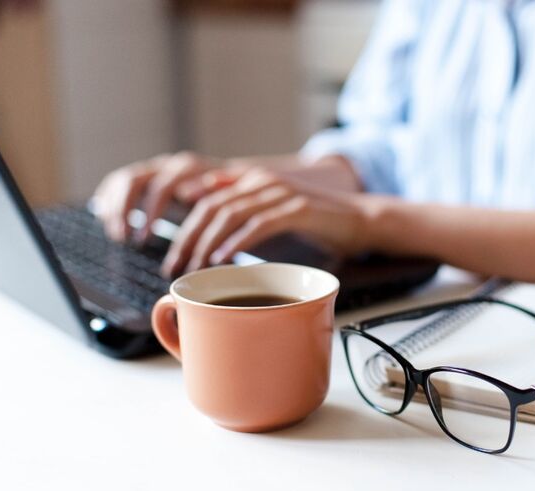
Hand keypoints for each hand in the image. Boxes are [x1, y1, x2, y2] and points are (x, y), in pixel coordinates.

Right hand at [92, 151, 224, 242]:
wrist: (233, 182)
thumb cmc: (233, 198)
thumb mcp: (230, 198)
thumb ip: (217, 191)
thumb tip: (195, 192)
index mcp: (187, 168)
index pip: (160, 186)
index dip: (149, 211)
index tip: (144, 238)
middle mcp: (167, 166)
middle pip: (134, 181)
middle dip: (125, 210)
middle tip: (124, 239)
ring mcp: (153, 170)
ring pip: (123, 181)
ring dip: (115, 208)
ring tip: (117, 236)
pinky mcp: (143, 178)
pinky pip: (117, 182)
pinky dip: (109, 199)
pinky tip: (105, 218)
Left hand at [161, 167, 377, 276]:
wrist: (361, 219)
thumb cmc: (316, 222)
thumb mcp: (274, 212)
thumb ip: (243, 209)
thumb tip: (205, 211)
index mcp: (252, 180)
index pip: (205, 199)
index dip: (182, 227)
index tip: (173, 257)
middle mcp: (262, 181)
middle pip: (210, 207)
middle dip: (187, 239)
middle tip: (175, 267)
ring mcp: (280, 193)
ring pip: (229, 214)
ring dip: (207, 243)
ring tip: (195, 266)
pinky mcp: (298, 209)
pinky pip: (258, 224)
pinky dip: (237, 242)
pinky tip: (223, 258)